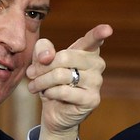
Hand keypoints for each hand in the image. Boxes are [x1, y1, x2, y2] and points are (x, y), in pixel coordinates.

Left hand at [26, 24, 112, 139]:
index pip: (93, 39)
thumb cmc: (51, 82)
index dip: (99, 33)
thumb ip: (42, 50)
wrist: (54, 110)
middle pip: (64, 57)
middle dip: (43, 67)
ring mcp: (97, 82)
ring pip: (61, 75)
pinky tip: (48, 94)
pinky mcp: (92, 99)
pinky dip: (50, 93)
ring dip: (42, 81)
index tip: (107, 29)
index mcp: (87, 51)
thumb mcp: (42, 62)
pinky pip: (64, 92)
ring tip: (34, 86)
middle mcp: (96, 64)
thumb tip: (47, 56)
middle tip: (32, 74)